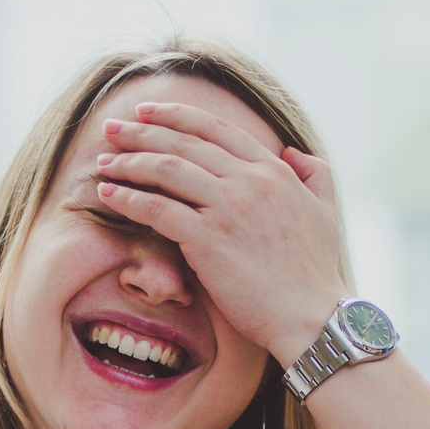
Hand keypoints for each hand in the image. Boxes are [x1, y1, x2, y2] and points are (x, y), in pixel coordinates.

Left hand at [94, 101, 348, 366]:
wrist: (313, 316)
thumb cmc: (317, 274)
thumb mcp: (326, 212)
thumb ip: (313, 174)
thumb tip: (291, 151)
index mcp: (273, 170)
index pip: (215, 129)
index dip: (175, 116)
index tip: (147, 112)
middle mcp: (249, 181)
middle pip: (183, 143)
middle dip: (141, 131)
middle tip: (112, 128)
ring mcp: (227, 207)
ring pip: (166, 169)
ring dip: (128, 162)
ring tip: (103, 163)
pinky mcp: (208, 239)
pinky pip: (157, 208)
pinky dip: (128, 198)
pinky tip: (108, 195)